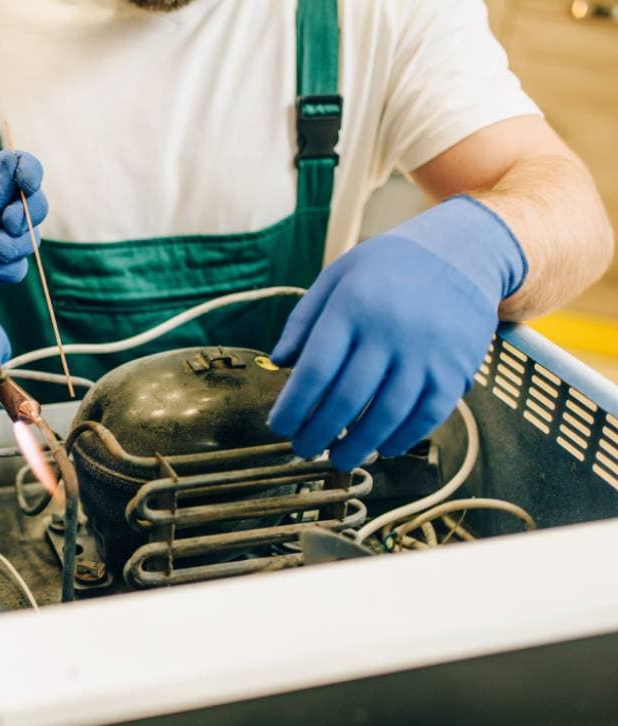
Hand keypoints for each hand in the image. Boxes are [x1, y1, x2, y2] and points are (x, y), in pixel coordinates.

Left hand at [0, 150, 47, 316]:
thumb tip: (16, 159)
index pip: (19, 168)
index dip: (31, 173)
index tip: (27, 185)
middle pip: (34, 204)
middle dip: (27, 214)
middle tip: (6, 224)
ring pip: (29, 239)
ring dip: (18, 245)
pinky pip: (18, 268)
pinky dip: (7, 269)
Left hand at [268, 196, 526, 470]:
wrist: (462, 252)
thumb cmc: (387, 268)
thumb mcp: (338, 276)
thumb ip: (303, 319)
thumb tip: (279, 362)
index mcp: (353, 307)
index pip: (315, 369)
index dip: (293, 406)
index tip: (278, 426)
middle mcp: (389, 332)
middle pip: (347, 398)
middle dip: (318, 432)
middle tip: (303, 449)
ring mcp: (426, 353)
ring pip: (386, 414)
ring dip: (358, 445)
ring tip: (338, 459)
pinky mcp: (455, 369)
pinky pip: (427, 415)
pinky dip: (403, 438)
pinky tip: (383, 447)